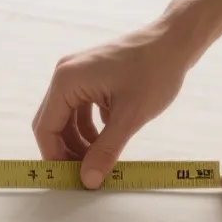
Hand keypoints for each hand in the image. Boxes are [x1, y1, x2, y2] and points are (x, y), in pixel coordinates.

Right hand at [33, 24, 197, 188]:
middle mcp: (65, 75)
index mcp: (66, 81)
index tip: (71, 179)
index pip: (46, 128)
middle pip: (53, 123)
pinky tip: (109, 138)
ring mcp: (77, 74)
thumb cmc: (155, 71)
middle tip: (86, 174)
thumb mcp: (130, 117)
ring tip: (101, 159)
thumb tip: (89, 180)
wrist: (175, 41)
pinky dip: (90, 128)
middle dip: (67, 151)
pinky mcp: (90, 76)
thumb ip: (106, 151)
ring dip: (80, 141)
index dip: (55, 157)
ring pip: (67, 118)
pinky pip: (80, 109)